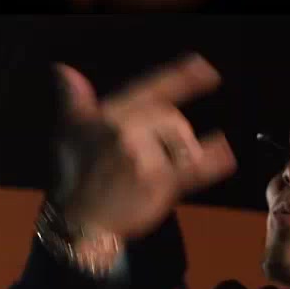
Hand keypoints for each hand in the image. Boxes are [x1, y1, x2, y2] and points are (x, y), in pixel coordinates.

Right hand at [51, 53, 236, 239]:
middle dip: (175, 133)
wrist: (81, 221)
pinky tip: (226, 154)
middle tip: (165, 153)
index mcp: (110, 116)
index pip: (151, 89)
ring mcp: (144, 157)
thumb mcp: (71, 132)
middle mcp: (126, 131)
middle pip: (172, 118)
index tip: (205, 67)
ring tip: (165, 169)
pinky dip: (213, 161)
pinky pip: (194, 168)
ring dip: (184, 152)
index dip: (181, 77)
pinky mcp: (159, 183)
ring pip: (183, 142)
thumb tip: (64, 70)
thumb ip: (76, 100)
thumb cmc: (77, 175)